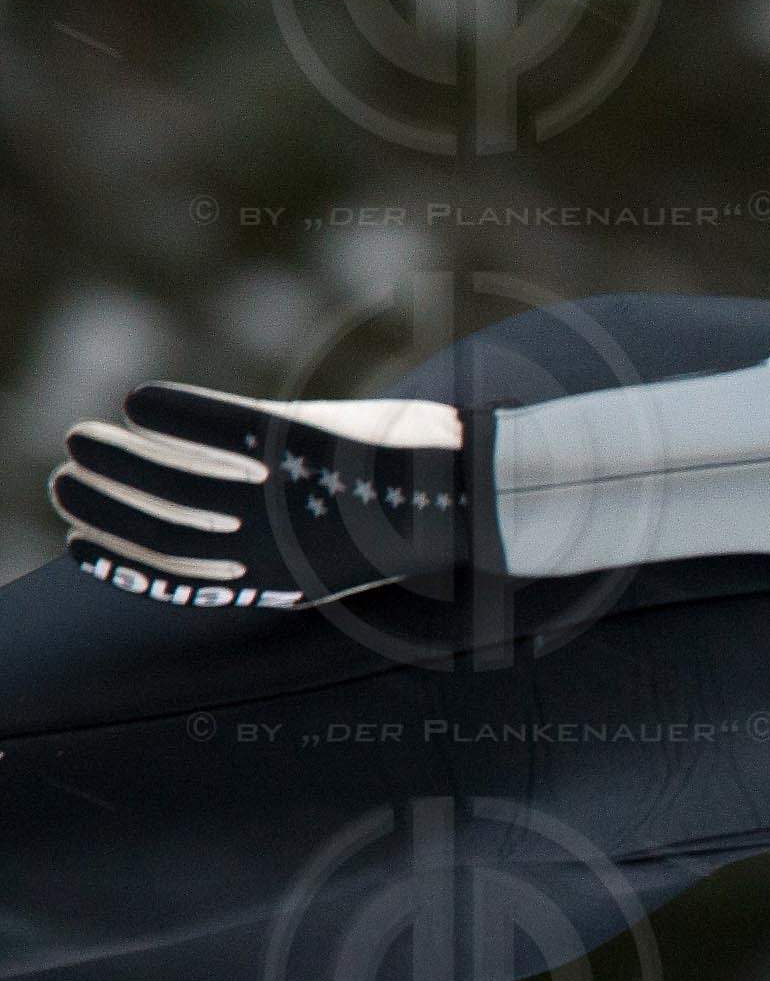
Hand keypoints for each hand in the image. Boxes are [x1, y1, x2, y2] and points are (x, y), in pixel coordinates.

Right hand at [51, 383, 491, 607]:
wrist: (493, 495)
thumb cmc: (431, 512)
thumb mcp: (354, 540)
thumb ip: (293, 536)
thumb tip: (243, 513)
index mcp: (291, 582)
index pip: (183, 582)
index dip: (124, 566)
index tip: (79, 543)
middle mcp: (280, 551)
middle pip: (164, 534)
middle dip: (103, 509)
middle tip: (65, 478)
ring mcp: (288, 499)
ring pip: (175, 484)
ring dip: (117, 461)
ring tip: (80, 440)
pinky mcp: (304, 447)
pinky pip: (218, 431)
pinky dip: (172, 414)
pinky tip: (135, 398)